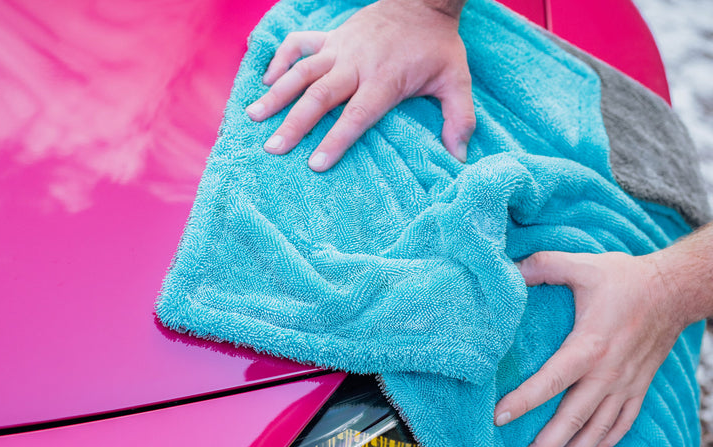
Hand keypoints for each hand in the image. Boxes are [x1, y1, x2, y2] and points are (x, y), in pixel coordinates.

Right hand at [246, 0, 474, 170]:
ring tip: (253, 116)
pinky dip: (280, 59)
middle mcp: (356, 64)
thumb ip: (459, 117)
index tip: (315, 165)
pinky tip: (265, 81)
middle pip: (319, 96)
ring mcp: (339, 48)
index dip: (336, 140)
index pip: (356, 115)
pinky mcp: (331, 36)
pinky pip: (299, 44)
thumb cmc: (437, 46)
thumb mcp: (456, 80)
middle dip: (294, 124)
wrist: (422, 0)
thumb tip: (459, 156)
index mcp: (384, 80)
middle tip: (272, 148)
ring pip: (301, 71)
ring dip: (276, 94)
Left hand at [494, 250, 686, 446]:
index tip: (498, 419)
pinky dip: (604, 444)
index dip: (524, 401)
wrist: (677, 290)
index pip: (551, 380)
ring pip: (597, 430)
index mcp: (590, 346)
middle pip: (572, 419)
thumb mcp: (582, 265)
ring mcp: (626, 385)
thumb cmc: (625, 278)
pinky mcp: (639, 388)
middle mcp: (608, 373)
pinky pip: (622, 424)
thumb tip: (509, 269)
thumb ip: (544, 266)